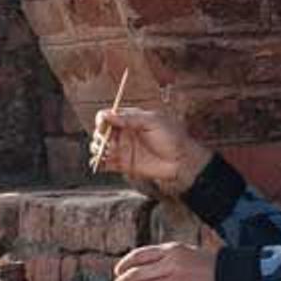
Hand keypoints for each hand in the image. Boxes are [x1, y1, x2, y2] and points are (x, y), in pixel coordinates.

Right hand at [92, 107, 211, 195]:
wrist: (182, 161)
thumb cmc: (171, 137)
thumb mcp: (152, 122)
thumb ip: (130, 118)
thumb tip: (107, 115)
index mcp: (129, 119)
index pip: (107, 116)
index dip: (102, 120)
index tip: (103, 125)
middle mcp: (123, 133)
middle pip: (100, 132)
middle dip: (100, 136)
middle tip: (109, 142)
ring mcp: (122, 149)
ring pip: (100, 147)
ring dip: (98, 149)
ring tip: (110, 152)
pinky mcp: (124, 165)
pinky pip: (105, 164)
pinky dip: (98, 163)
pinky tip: (100, 163)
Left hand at [113, 243, 216, 280]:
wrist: (225, 273)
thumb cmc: (201, 261)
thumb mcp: (180, 251)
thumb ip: (159, 257)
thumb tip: (134, 268)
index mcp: (171, 250)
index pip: (139, 256)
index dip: (124, 264)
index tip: (118, 271)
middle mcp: (172, 265)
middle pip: (138, 275)